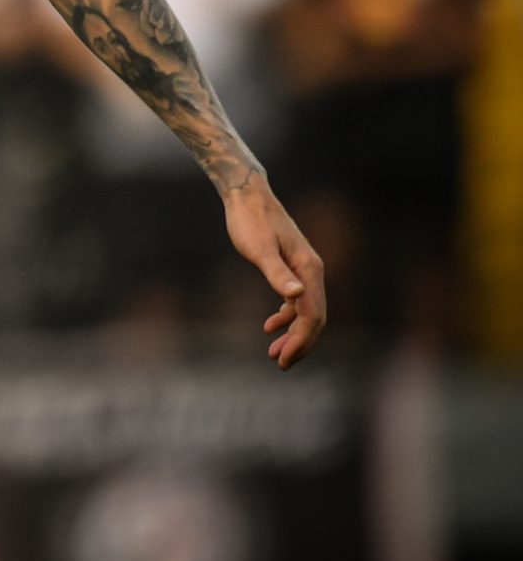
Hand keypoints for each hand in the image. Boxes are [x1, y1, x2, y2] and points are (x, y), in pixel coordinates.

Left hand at [225, 183, 327, 367]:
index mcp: (309, 270)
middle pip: (314, 317)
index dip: (301, 341)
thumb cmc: (249, 221)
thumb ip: (277, 273)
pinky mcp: (291, 267)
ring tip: (273, 353)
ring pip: (305, 310)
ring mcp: (303, 269)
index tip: (283, 359)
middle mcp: (312, 271)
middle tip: (280, 364)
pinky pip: (296, 300)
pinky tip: (270, 326)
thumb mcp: (259, 249)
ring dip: (292, 333)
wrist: (246, 196)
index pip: (312, 315)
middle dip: (300, 343)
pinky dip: (286, 316)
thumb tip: (297, 295)